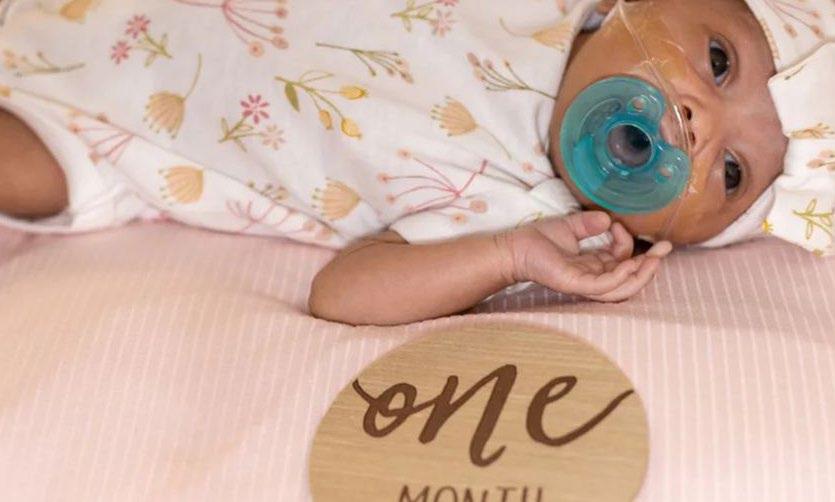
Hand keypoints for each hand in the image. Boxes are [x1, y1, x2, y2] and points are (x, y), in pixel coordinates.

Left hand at [498, 211, 671, 301]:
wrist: (514, 247)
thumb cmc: (538, 240)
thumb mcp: (571, 227)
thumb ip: (590, 223)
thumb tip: (609, 218)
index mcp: (593, 266)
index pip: (622, 261)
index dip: (628, 244)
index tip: (619, 225)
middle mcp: (592, 278)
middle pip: (629, 279)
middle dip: (650, 265)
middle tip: (666, 248)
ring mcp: (584, 284)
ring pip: (621, 288)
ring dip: (642, 275)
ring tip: (656, 259)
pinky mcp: (574, 285)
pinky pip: (603, 287)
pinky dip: (619, 277)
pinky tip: (630, 264)